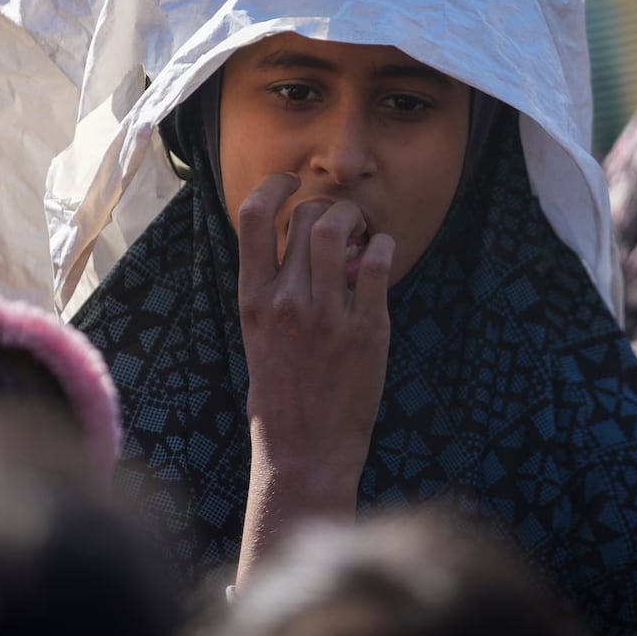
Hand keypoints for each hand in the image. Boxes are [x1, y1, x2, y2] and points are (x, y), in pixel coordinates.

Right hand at [234, 172, 393, 583]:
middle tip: (341, 220)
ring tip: (363, 232)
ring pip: (341, 230)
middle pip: (307, 218)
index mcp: (254, 300)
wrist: (304, 453)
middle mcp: (287, 301)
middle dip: (328, 207)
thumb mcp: (259, 337)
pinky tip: (382, 255)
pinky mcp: (366, 330)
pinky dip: (384, 247)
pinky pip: (378, 264)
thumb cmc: (281, 398)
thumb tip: (294, 247)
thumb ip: (272, 291)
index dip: (273, 186)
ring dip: (357, 219)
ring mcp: (327, 315)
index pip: (253, 218)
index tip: (290, 182)